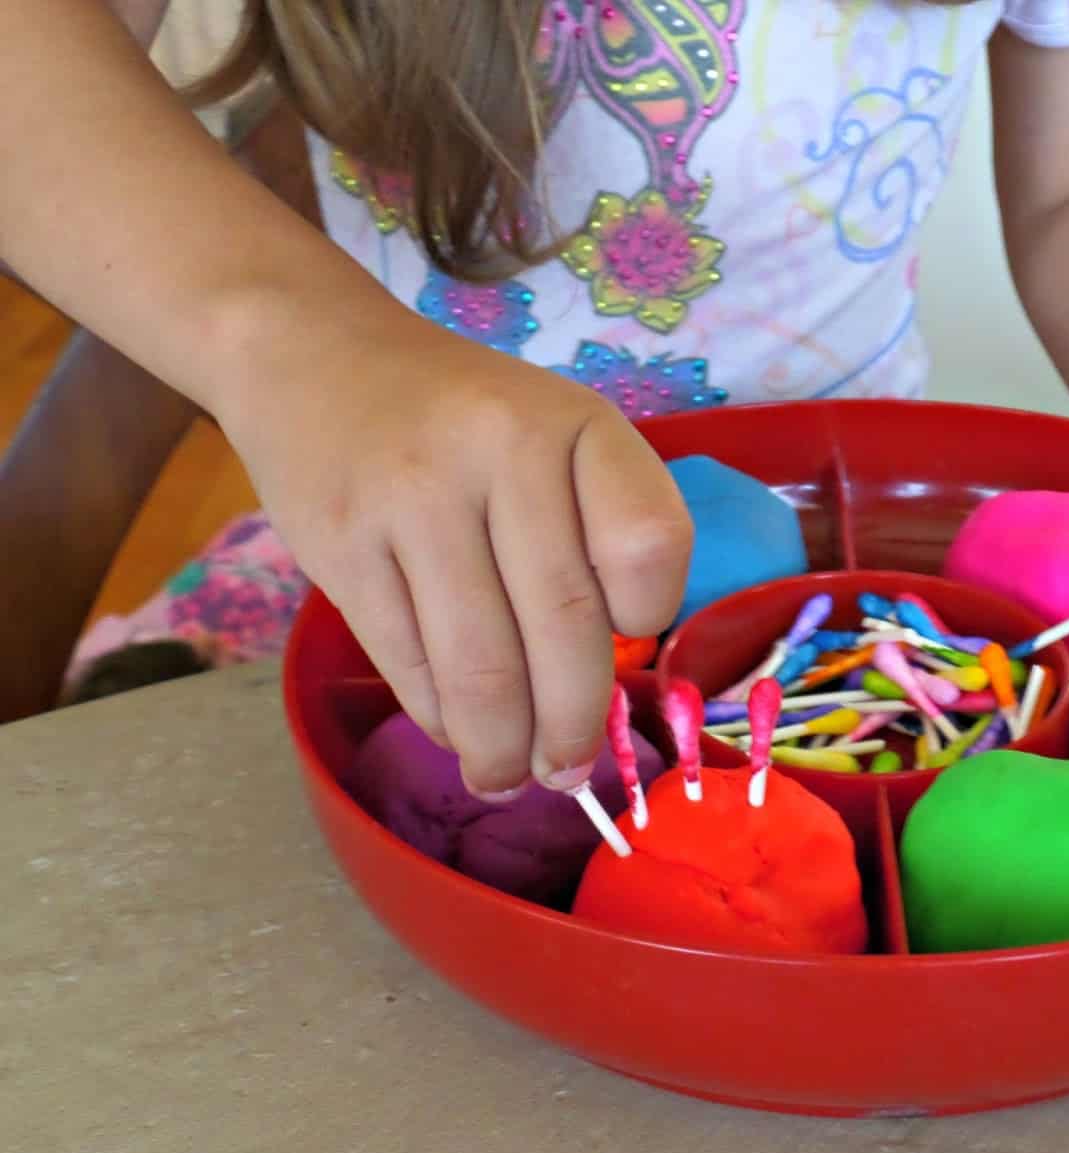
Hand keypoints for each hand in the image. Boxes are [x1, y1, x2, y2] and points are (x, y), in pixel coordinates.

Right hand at [219, 312, 690, 795]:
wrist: (314, 354)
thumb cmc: (463, 419)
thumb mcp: (552, 432)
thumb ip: (592, 527)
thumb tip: (601, 687)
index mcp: (574, 424)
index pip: (648, 539)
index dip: (650, 611)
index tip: (630, 640)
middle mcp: (499, 451)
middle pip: (563, 623)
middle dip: (570, 724)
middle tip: (567, 772)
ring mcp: (411, 498)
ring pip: (479, 664)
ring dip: (502, 746)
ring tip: (511, 778)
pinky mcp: (339, 546)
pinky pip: (406, 662)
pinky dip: (440, 718)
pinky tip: (456, 733)